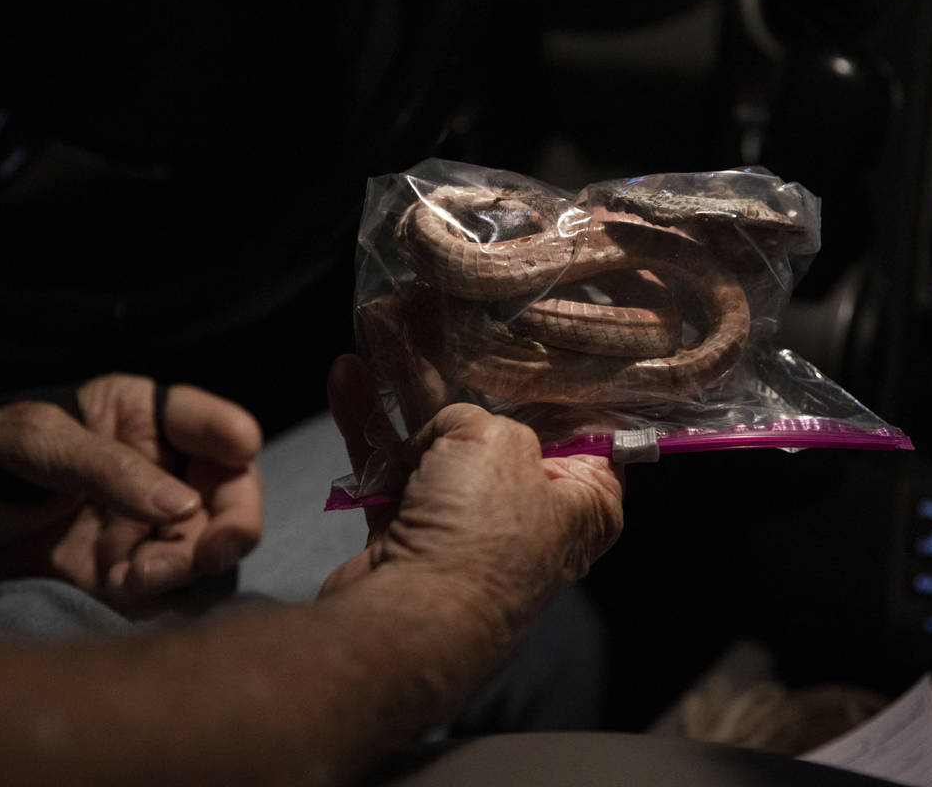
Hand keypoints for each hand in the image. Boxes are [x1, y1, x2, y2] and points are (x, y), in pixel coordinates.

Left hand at [0, 374, 262, 603]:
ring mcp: (150, 527)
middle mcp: (163, 474)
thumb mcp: (38, 442)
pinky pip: (167, 586)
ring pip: (208, 543)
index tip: (240, 447)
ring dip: (194, 561)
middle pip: (229, 490)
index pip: (203, 420)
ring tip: (149, 572)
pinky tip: (130, 585)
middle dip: (236, 518)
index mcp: (145, 421)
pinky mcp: (130, 574)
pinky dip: (160, 590)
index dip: (228, 432)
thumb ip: (109, 468)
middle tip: (221, 544)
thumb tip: (185, 505)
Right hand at [319, 354, 623, 608]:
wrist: (409, 616)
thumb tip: (445, 429)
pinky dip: (370, 423)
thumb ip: (476, 416)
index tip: (540, 328)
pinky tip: (346, 376)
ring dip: (404, 385)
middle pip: (498, 423)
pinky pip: (391, 464)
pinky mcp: (411, 530)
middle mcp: (530, 512)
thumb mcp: (499, 442)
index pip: (585, 425)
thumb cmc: (480, 533)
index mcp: (583, 498)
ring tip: (382, 326)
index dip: (560, 375)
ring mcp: (467, 522)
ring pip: (435, 438)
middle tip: (439, 315)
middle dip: (464, 368)